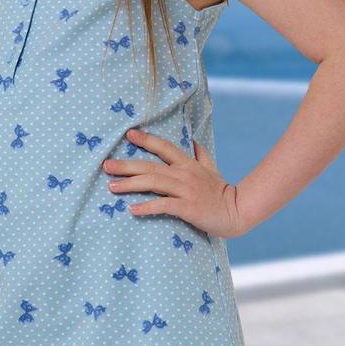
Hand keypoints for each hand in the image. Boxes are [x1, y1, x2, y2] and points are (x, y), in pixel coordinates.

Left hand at [103, 127, 248, 239]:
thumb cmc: (221, 191)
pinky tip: (132, 209)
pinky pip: (164, 205)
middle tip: (106, 166)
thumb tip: (192, 140)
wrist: (238, 211)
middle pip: (150, 166)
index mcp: (187, 164)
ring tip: (112, 187)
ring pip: (154, 183)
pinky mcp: (188, 208)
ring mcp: (186, 190)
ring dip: (130, 184)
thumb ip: (200, 153)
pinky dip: (147, 207)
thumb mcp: (211, 168)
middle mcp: (184, 174)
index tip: (128, 134)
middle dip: (126, 165)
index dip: (146, 140)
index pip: (164, 147)